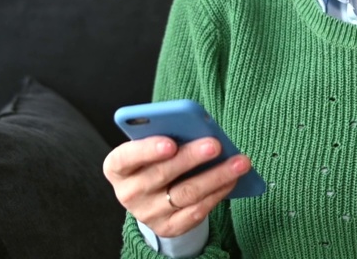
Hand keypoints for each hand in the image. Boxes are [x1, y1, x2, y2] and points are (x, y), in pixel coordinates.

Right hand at [103, 136, 252, 237]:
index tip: (171, 143)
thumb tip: (198, 129)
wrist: (151, 197)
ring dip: (216, 176)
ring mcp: (148, 213)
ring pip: (186, 193)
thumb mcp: (149, 147)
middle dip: (192, 157)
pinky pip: (196, 211)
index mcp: (117, 167)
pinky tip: (233, 180)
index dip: (147, 150)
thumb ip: (164, 135)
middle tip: (216, 144)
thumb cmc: (153, 160)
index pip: (126, 157)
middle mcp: (129, 192)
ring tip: (238, 162)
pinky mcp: (169, 227)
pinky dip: (217, 193)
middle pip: (162, 174)